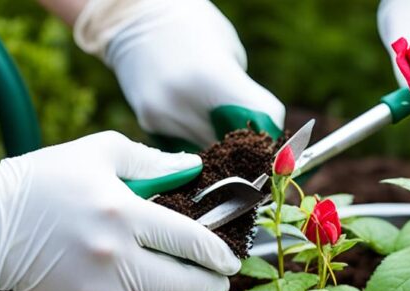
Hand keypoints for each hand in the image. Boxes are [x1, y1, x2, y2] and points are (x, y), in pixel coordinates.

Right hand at [0, 132, 239, 290]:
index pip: (193, 243)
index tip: (231, 260)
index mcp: (123, 216)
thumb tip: (192, 168)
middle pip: (188, 286)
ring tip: (183, 288)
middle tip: (218, 279)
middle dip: (211, 284)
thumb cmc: (43, 182)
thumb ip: (152, 161)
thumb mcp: (98, 154)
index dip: (220, 255)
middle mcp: (116, 261)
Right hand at [81, 0, 284, 146]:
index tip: (274, 134)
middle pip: (235, 146)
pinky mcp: (149, 124)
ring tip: (223, 129)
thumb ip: (245, 95)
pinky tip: (196, 121)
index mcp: (213, 77)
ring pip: (210, 154)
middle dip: (248, 147)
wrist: (135, 18)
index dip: (272, 130)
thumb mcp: (230, 54)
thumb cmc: (194, 28)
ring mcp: (163, 116)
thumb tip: (262, 137)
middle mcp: (185, 102)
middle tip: (254, 141)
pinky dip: (197, 141)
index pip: (262, 121)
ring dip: (222, 150)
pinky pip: (185, 146)